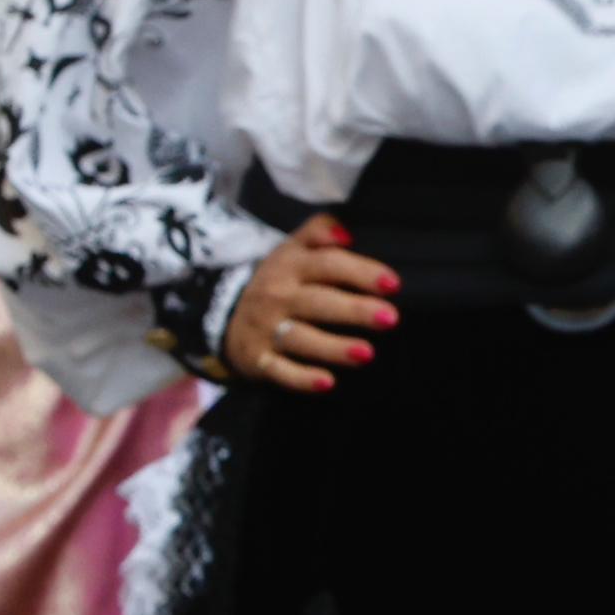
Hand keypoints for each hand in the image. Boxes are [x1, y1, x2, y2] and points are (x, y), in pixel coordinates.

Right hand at [223, 216, 398, 391]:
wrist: (221, 311)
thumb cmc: (280, 280)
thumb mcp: (292, 249)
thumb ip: (320, 231)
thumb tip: (346, 231)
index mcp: (290, 266)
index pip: (327, 265)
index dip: (360, 272)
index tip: (393, 284)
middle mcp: (277, 296)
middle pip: (318, 302)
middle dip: (354, 310)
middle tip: (390, 318)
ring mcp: (265, 329)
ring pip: (301, 338)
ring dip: (333, 347)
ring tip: (367, 353)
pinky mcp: (258, 359)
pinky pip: (280, 371)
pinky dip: (301, 379)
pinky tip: (327, 383)